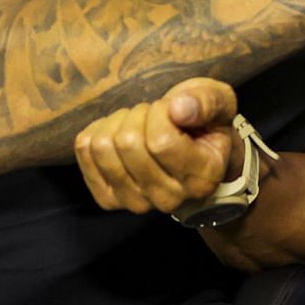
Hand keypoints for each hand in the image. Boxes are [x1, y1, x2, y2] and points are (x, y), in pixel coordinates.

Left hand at [74, 78, 238, 214]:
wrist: (195, 154)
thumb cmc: (206, 124)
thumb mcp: (220, 103)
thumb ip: (206, 102)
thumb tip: (178, 108)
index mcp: (202, 178)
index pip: (161, 141)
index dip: (160, 112)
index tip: (171, 107)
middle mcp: (169, 199)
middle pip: (128, 143)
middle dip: (139, 114)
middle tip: (154, 115)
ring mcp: (135, 202)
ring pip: (103, 147)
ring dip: (118, 122)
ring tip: (138, 123)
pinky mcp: (108, 199)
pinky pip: (85, 151)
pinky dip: (97, 130)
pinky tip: (119, 131)